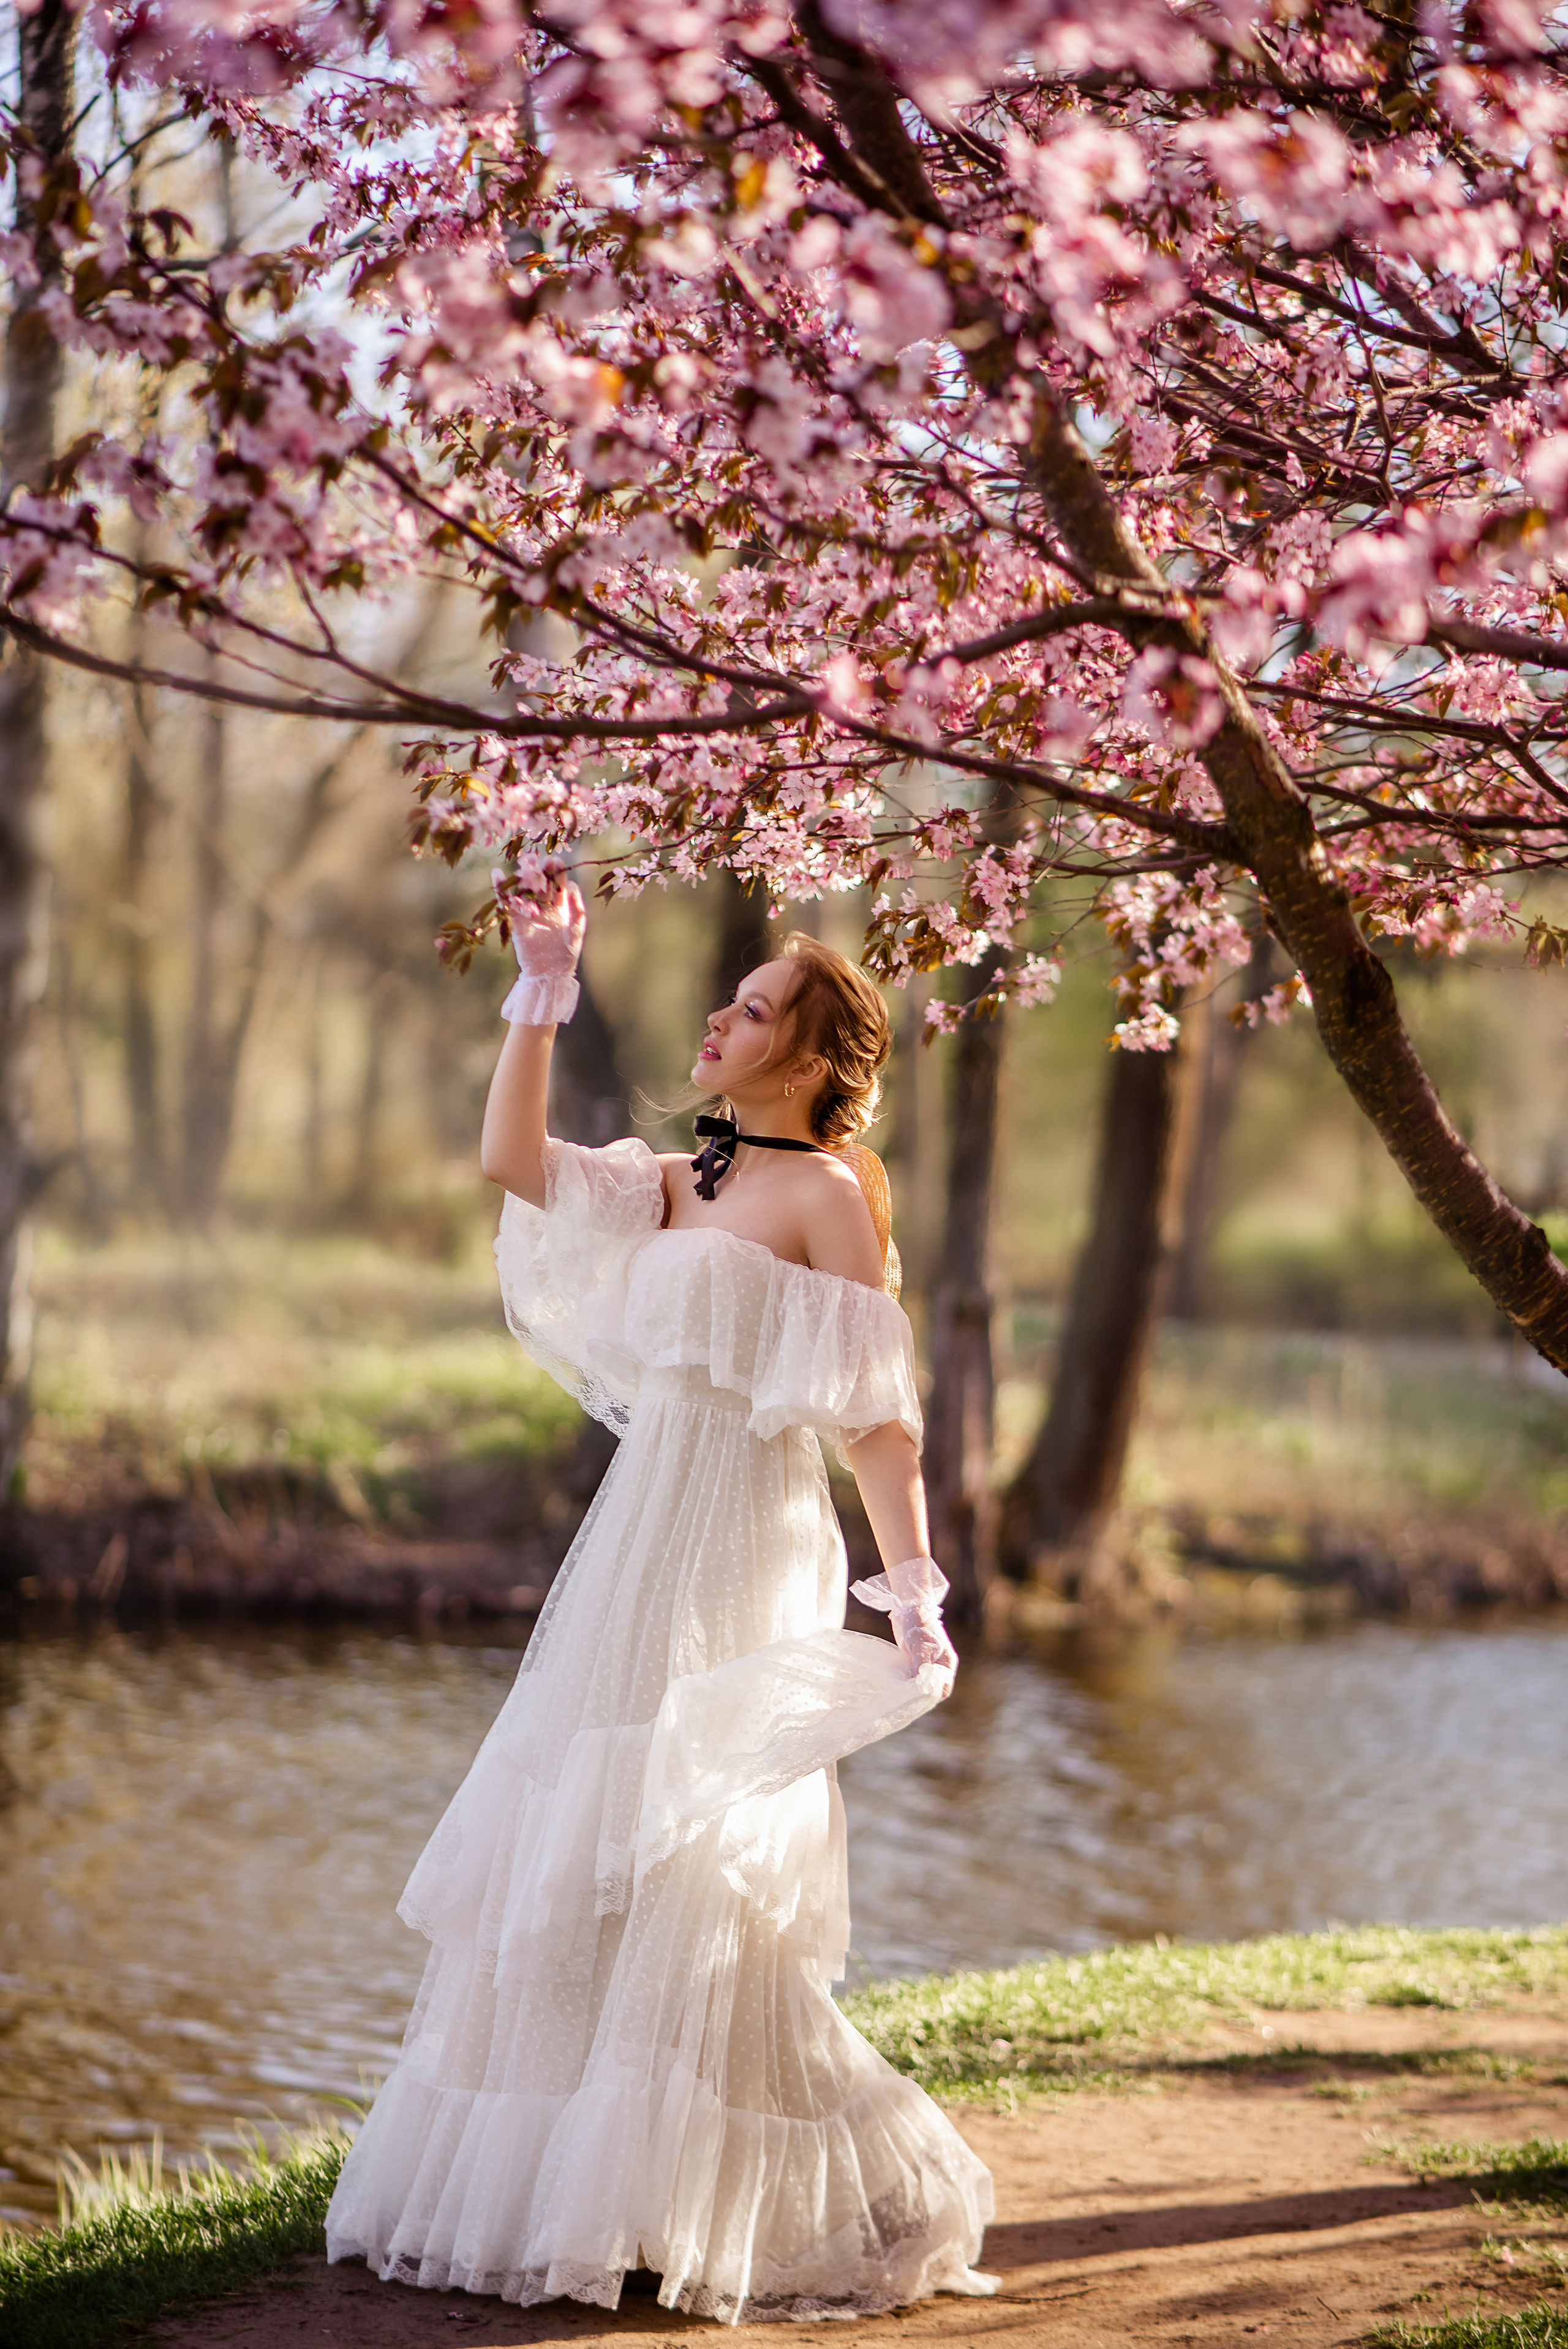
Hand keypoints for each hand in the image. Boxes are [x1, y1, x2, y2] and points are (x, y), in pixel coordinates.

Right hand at [494, 863, 586, 976]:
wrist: (549, 975)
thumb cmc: (566, 955)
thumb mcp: (576, 931)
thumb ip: (576, 909)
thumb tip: (572, 886)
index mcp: (560, 907)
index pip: (558, 885)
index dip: (556, 872)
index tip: (555, 860)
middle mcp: (544, 907)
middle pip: (540, 884)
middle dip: (538, 870)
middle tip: (535, 856)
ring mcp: (529, 913)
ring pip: (524, 890)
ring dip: (521, 876)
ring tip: (520, 862)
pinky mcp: (515, 921)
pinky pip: (507, 903)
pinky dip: (501, 889)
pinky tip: (497, 873)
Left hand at [849, 1554, 957, 1696]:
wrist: (910, 1606)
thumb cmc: (919, 1625)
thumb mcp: (921, 1646)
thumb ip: (922, 1666)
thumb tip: (920, 1686)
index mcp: (947, 1662)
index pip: (943, 1688)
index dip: (932, 1696)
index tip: (917, 1701)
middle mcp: (940, 1664)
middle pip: (934, 1687)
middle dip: (922, 1694)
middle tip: (907, 1701)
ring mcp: (929, 1661)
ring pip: (923, 1682)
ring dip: (913, 1688)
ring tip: (901, 1695)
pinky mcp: (917, 1658)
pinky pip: (914, 1675)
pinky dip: (907, 1681)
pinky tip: (897, 1684)